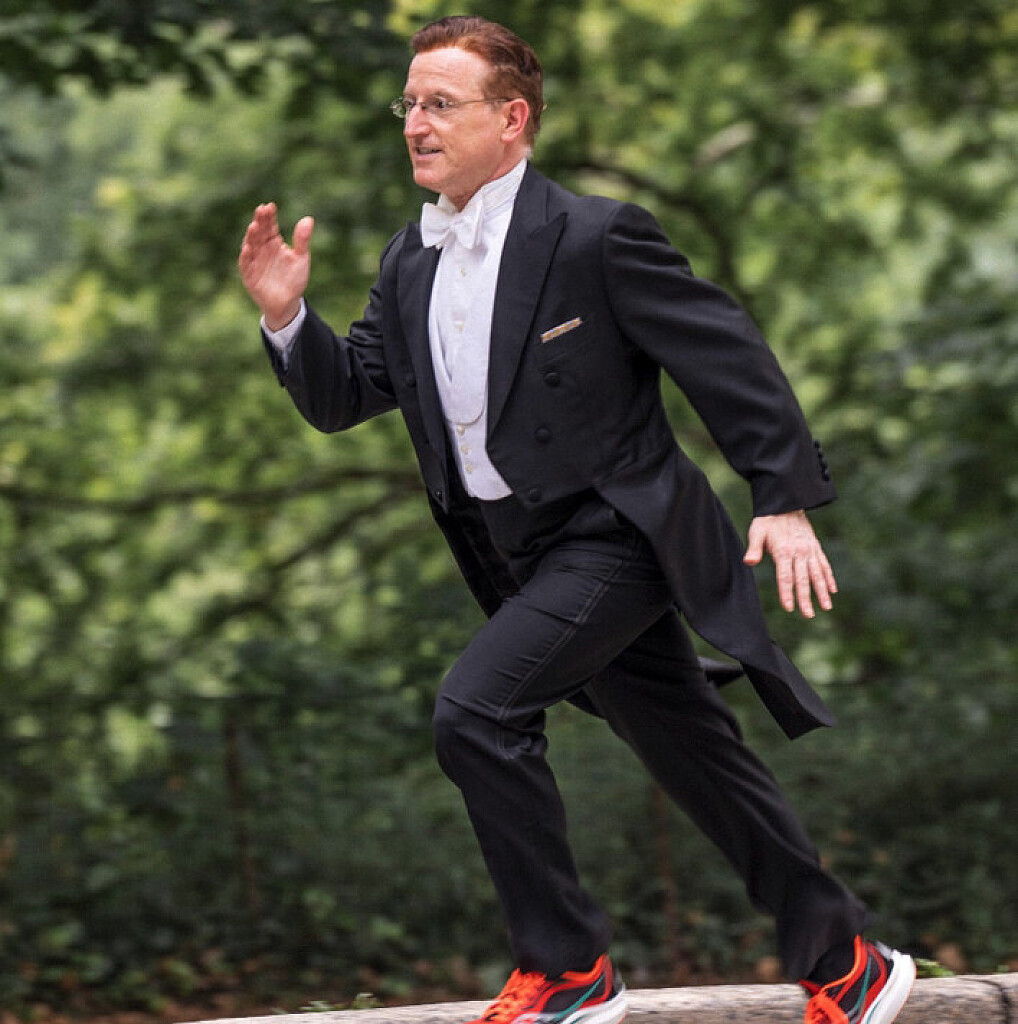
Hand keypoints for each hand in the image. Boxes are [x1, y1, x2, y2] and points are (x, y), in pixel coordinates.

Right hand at [238, 202, 314, 329]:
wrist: (288, 304)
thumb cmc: (294, 280)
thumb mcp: (301, 258)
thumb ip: (302, 240)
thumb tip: (308, 218)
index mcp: (273, 243)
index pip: (270, 226)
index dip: (269, 216)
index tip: (270, 206)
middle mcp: (262, 249)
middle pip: (259, 232)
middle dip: (259, 222)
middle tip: (261, 210)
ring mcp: (254, 261)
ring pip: (250, 245)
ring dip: (251, 236)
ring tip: (254, 226)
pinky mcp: (249, 275)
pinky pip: (246, 264)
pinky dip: (246, 256)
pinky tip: (248, 248)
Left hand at [743, 510, 836, 618]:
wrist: (786, 504)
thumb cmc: (768, 521)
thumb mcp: (757, 532)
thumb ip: (754, 548)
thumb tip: (749, 562)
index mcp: (784, 551)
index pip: (785, 577)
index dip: (787, 593)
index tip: (789, 607)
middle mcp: (799, 552)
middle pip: (803, 579)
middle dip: (806, 598)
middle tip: (808, 615)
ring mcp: (810, 550)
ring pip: (817, 574)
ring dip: (822, 591)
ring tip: (827, 607)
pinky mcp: (816, 548)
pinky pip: (824, 565)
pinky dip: (829, 577)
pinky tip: (833, 590)